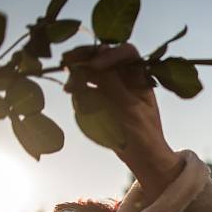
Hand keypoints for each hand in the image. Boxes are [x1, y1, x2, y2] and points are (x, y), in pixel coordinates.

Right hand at [61, 44, 182, 200]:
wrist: (143, 158)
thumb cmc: (144, 135)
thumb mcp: (129, 109)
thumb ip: (113, 85)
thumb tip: (96, 60)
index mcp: (142, 78)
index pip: (127, 53)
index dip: (110, 54)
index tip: (95, 65)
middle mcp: (128, 79)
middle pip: (105, 57)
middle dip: (86, 58)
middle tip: (66, 61)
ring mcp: (114, 88)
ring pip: (93, 72)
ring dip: (79, 75)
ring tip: (69, 88)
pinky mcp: (103, 100)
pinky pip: (88, 88)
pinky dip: (80, 90)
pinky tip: (74, 97)